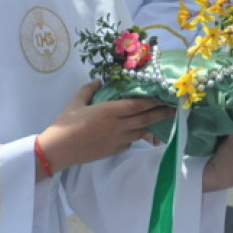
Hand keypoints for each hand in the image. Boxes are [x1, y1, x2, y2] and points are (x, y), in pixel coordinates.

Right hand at [37, 81, 174, 176]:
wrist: (59, 150)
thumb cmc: (65, 124)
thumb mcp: (75, 102)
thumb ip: (89, 89)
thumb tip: (99, 80)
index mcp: (108, 111)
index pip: (136, 105)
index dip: (152, 101)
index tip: (163, 97)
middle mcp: (117, 126)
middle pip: (144, 119)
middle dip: (160, 113)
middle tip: (174, 109)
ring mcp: (117, 140)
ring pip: (140, 132)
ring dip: (151, 126)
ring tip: (160, 120)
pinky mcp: (114, 151)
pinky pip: (131, 142)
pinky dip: (137, 136)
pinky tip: (137, 132)